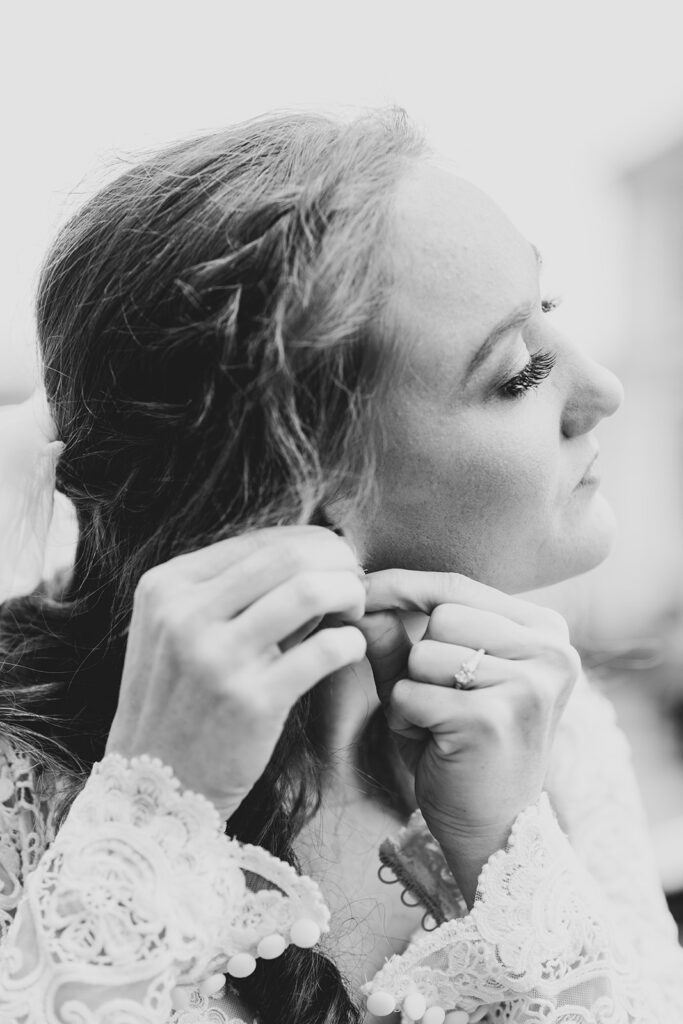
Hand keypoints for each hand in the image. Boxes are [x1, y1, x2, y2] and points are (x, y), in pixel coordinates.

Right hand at [105, 526, 366, 818]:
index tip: (335, 562)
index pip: (259, 541)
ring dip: (347, 593)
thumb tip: (313, 557)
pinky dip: (350, 642)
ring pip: (308, 590)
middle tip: (354, 582)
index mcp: (165, 587)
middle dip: (337, 561)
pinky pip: (324, 650)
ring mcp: (216, 657)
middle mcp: (185, 614)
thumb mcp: (180, 633)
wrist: (152, 790)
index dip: (311, 544)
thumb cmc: (179, 704)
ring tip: (354, 611)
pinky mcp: (251, 701)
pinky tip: (349, 650)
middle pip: (288, 556)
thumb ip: (236, 594)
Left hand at [359, 570, 579, 902]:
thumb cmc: (463, 748)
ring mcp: (526, 684)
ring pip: (423, 651)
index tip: (358, 588)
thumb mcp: (434, 681)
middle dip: (418, 657)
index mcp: (546, 631)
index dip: (401, 586)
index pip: (458, 585)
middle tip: (441, 704)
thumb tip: (358, 596)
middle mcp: (551, 650)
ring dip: (411, 691)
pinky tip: (435, 746)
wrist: (493, 834)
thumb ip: (401, 636)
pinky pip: (409, 692)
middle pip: (440, 614)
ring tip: (440, 726)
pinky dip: (405, 720)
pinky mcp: (492, 717)